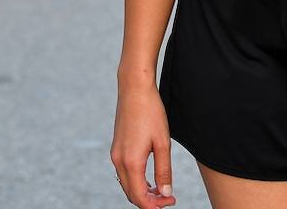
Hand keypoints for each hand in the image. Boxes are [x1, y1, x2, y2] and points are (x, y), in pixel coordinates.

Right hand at [111, 83, 176, 208]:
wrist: (134, 89)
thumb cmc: (151, 112)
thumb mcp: (163, 143)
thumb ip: (163, 170)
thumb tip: (165, 193)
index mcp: (131, 162)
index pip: (139, 197)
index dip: (155, 206)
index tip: (170, 202)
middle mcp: (119, 161)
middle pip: (131, 194)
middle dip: (149, 201)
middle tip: (168, 198)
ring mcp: (115, 154)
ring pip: (127, 184)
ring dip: (142, 192)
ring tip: (160, 190)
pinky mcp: (116, 148)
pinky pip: (124, 173)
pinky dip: (136, 181)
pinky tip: (149, 179)